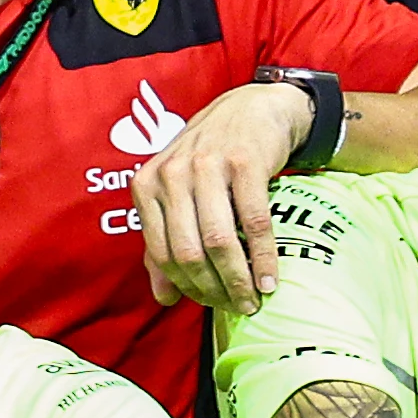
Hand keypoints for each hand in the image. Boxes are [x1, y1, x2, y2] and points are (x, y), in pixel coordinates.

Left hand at [131, 76, 308, 309]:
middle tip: (236, 307)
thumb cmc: (209, 160)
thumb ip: (163, 242)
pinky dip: (263, 258)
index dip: (186, 286)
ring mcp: (207, 167)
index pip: (161, 252)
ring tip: (253, 300)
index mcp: (147, 186)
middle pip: (188, 251)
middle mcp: (171, 175)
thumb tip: (163, 298)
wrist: (250, 111)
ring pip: (218, 240)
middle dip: (213, 288)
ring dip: (238, 279)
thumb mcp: (176, 194)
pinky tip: (270, 279)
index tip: (209, 304)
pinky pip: (254, 223)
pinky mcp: (244, 164)